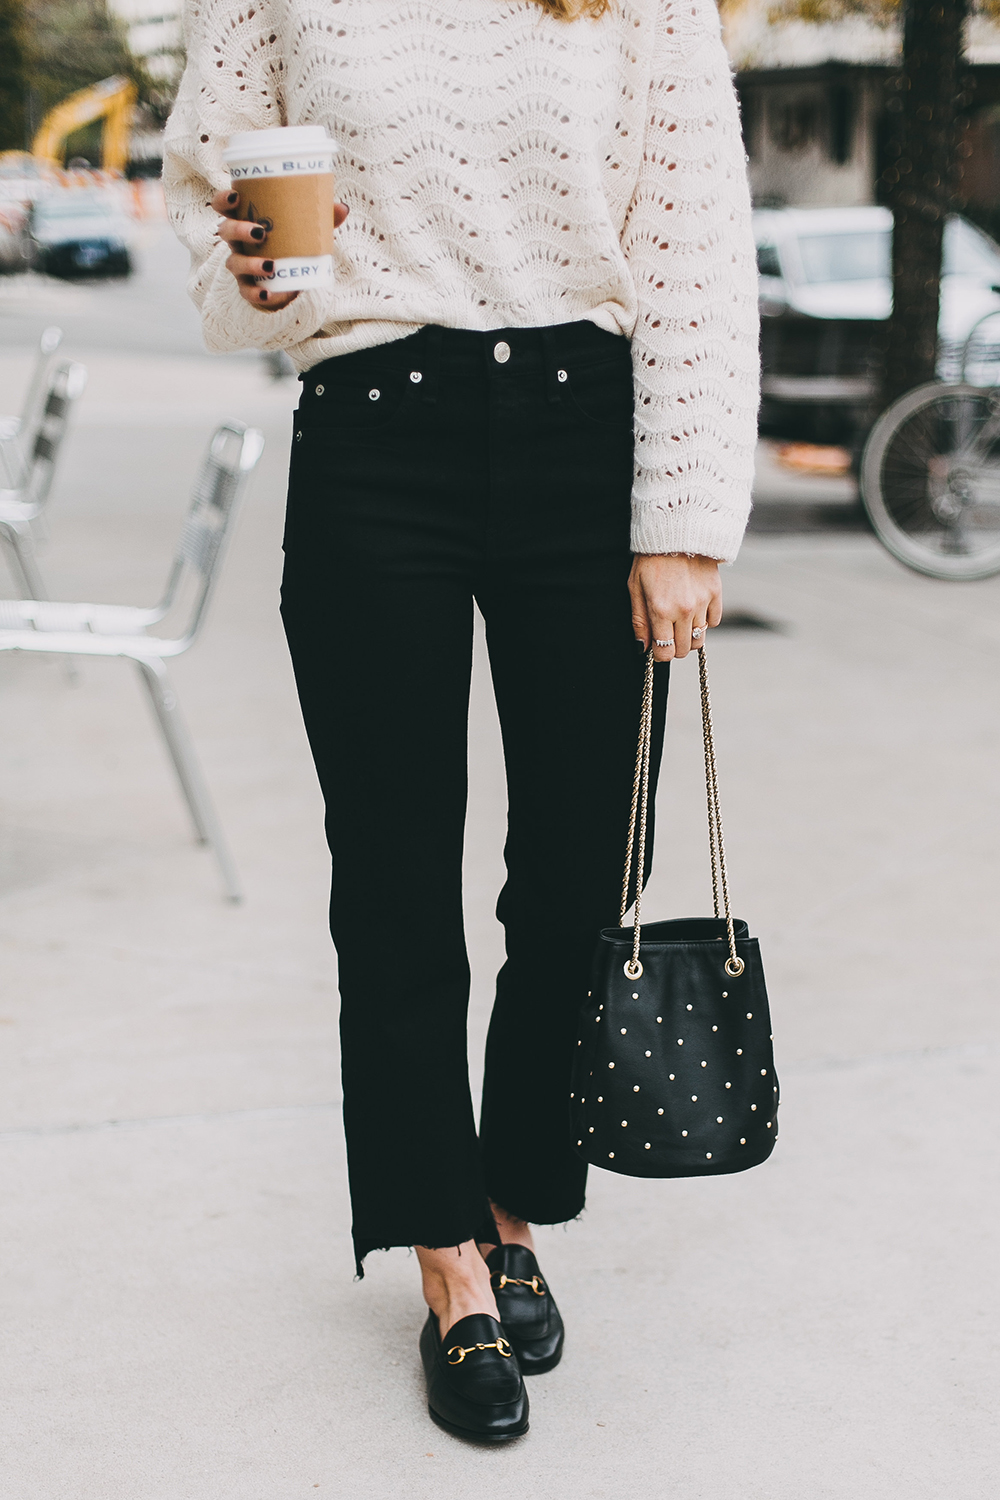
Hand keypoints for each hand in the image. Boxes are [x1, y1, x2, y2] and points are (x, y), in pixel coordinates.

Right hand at [210, 188, 349, 310]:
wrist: (295, 280)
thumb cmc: (295, 245)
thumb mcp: (308, 229)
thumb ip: (322, 218)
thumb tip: (342, 208)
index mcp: (247, 220)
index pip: (224, 207)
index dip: (223, 199)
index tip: (235, 196)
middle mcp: (238, 243)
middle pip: (225, 232)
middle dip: (238, 230)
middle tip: (260, 232)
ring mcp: (241, 266)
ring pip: (233, 263)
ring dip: (249, 263)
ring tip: (270, 265)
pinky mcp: (249, 288)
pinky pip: (247, 292)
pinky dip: (257, 293)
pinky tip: (268, 294)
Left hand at [629, 553, 722, 660]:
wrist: (677, 530)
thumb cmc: (651, 559)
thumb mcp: (635, 588)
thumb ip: (639, 621)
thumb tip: (644, 648)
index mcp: (661, 610)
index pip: (664, 652)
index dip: (659, 653)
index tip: (657, 646)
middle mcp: (684, 610)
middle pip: (683, 649)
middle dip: (673, 648)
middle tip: (667, 635)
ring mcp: (702, 602)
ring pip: (700, 639)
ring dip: (689, 636)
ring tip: (680, 622)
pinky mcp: (715, 593)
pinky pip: (714, 621)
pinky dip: (705, 621)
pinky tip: (694, 610)